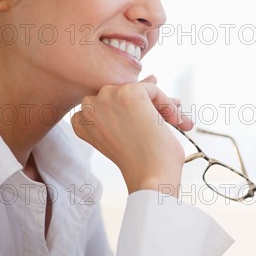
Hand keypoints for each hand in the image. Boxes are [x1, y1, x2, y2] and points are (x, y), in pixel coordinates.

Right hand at [71, 76, 193, 195]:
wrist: (151, 179)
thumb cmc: (143, 163)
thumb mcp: (131, 130)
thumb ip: (135, 104)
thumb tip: (152, 75)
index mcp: (81, 120)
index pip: (109, 100)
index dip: (135, 107)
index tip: (152, 117)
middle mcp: (88, 108)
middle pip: (123, 91)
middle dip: (149, 104)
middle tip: (169, 120)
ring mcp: (106, 98)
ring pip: (138, 88)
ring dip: (159, 104)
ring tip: (174, 122)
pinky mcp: (128, 93)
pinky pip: (152, 88)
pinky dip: (166, 103)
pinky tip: (174, 121)